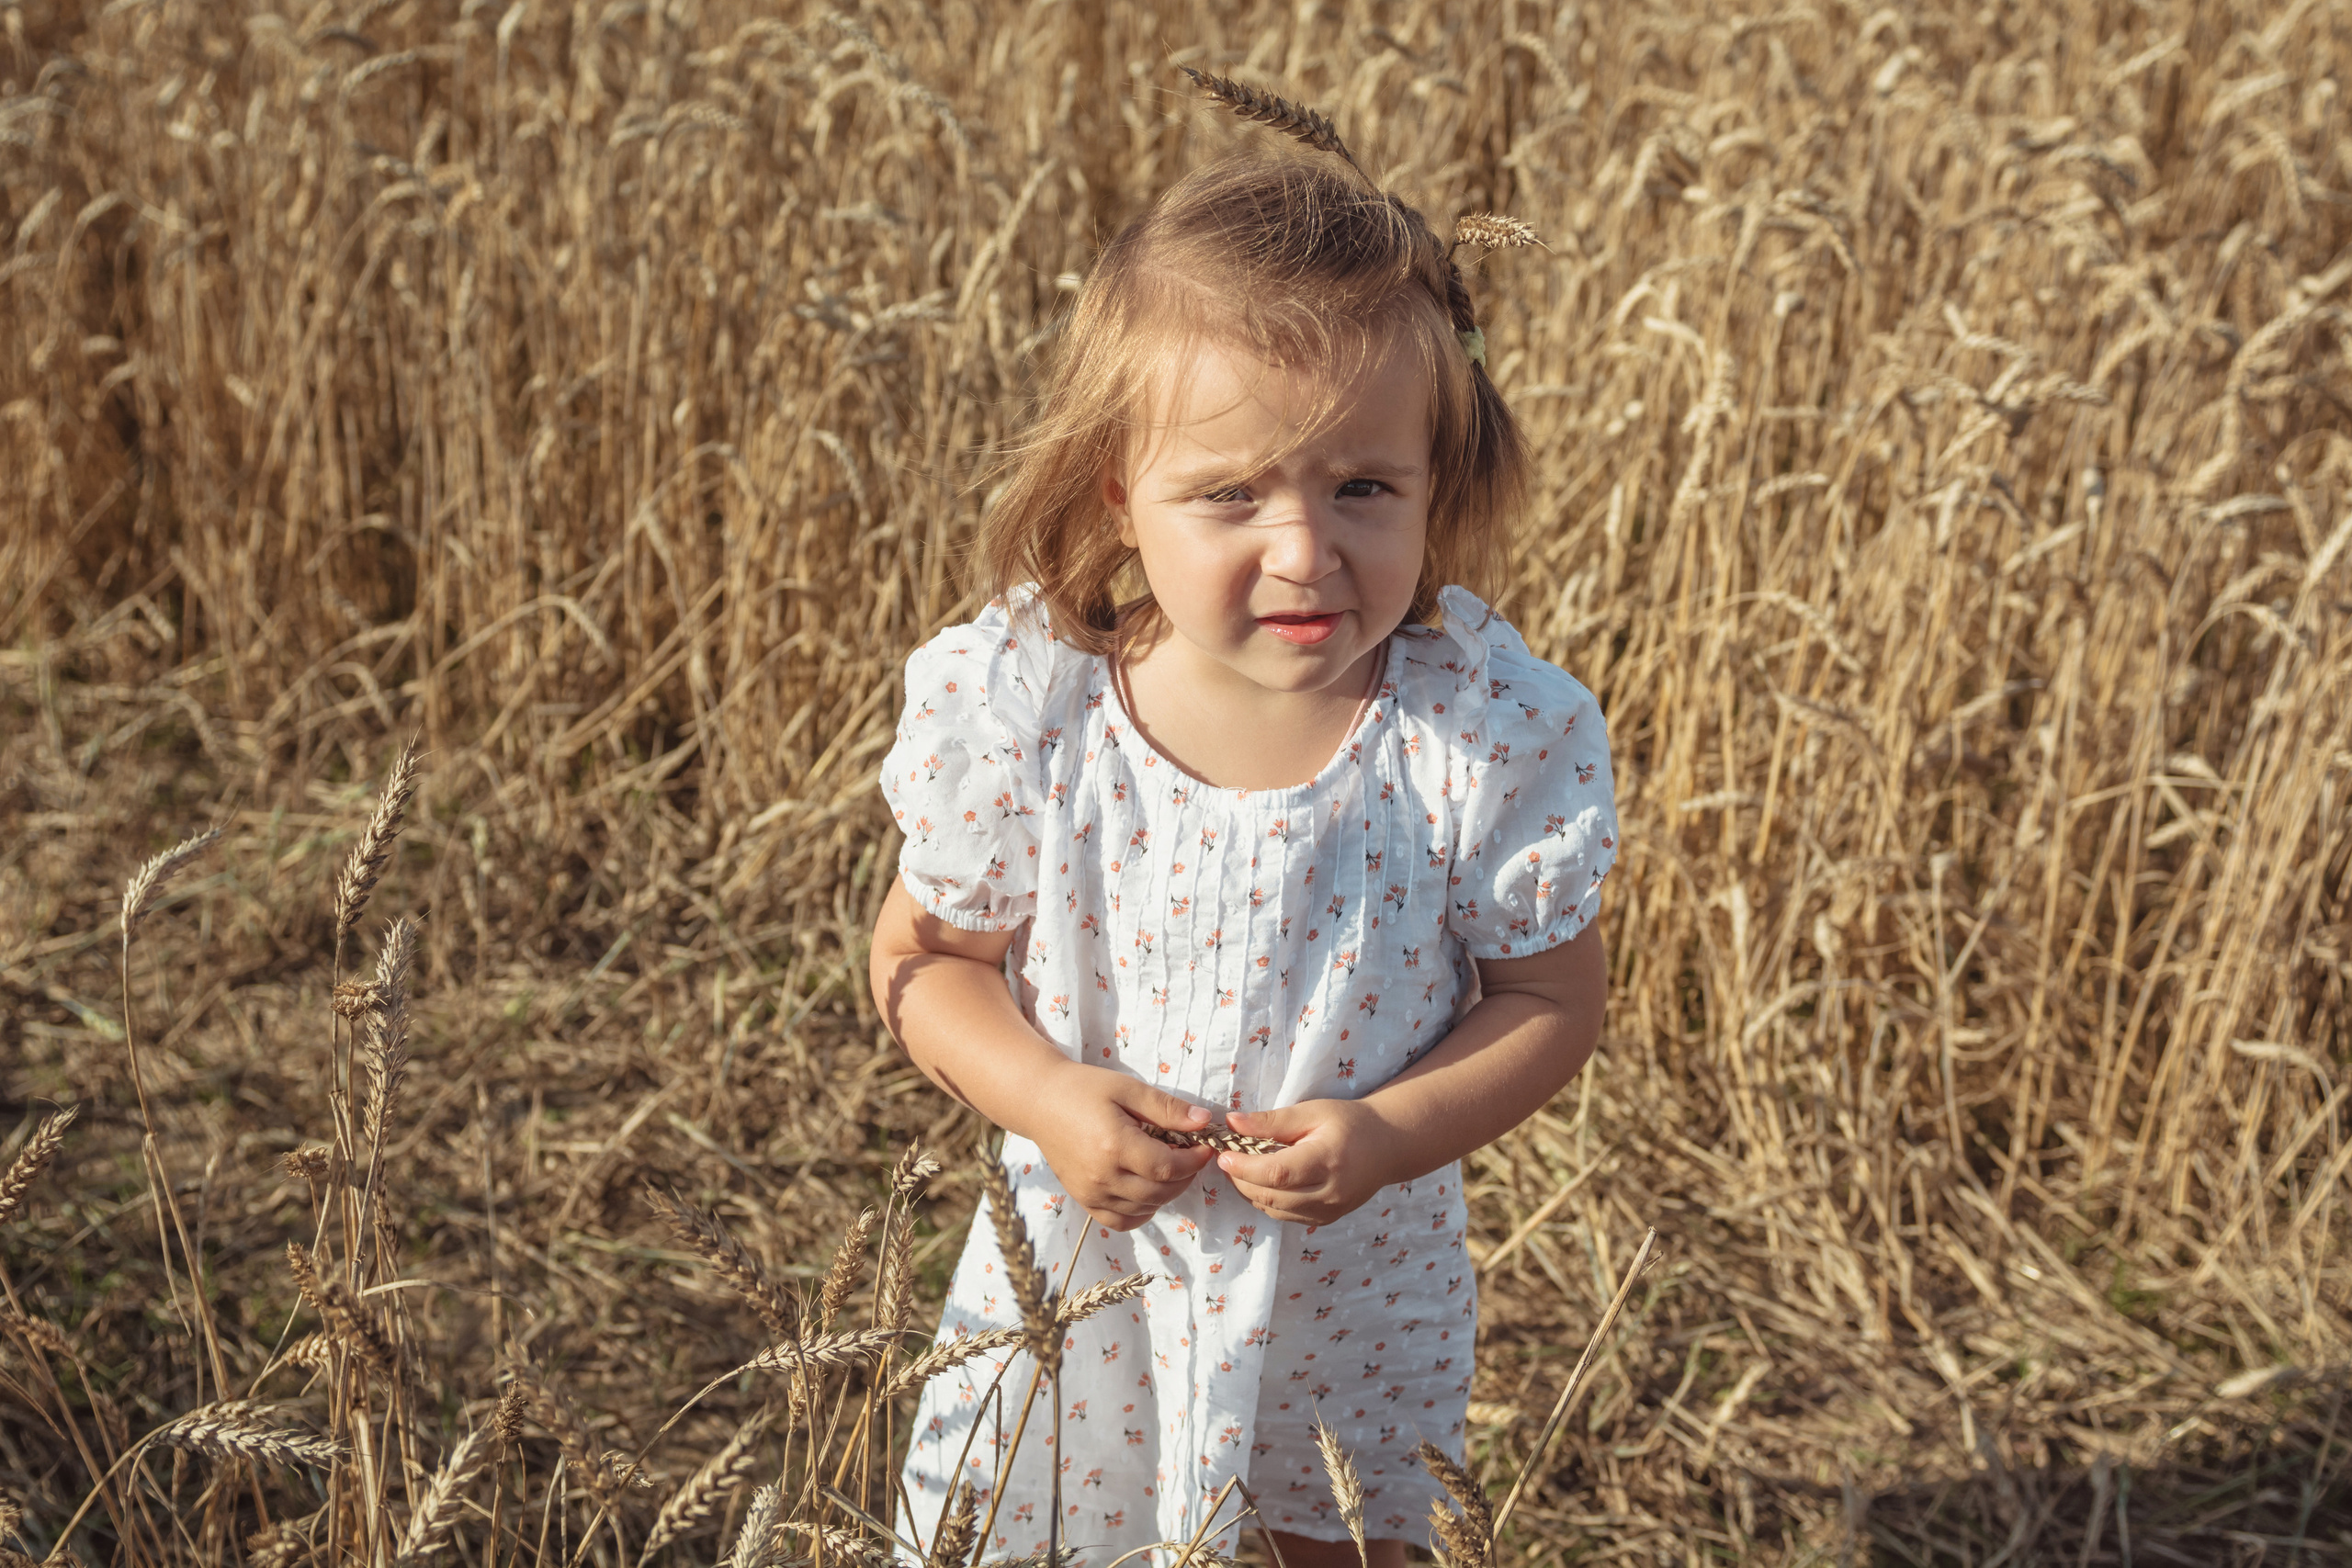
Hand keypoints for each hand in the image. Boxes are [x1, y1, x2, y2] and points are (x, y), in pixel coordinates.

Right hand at [1020, 1062, 1215, 1231]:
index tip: (1205, 1147)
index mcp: (1115, 1146)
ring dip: (1167, 1193)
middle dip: (1186, 1176)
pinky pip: (1120, 1221)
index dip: (1194, 1161)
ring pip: (1145, 1208)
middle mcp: (1102, 1176)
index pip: (1168, 1168)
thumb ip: (1167, 1108)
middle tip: (1191, 1155)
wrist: (1039, 1102)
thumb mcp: (1128, 1089)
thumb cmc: (1084, 1089)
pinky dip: (1142, 1212)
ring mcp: (1091, 1193)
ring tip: (1169, 1167)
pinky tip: (1148, 1190)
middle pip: (1160, 1192)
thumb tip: (1204, 1122)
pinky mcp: (1083, 1200)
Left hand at [1216, 1100, 1396, 1226]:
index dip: (1243, 1168)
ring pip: (1274, 1211)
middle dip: (1241, 1180)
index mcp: (1327, 1161)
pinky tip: (1263, 1182)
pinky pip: (1285, 1216)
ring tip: (1241, 1169)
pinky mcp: (1325, 1220)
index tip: (1223, 1154)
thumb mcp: (1312, 1112)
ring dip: (1250, 1192)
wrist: (1387, 1146)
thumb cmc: (1349, 1122)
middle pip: (1271, 1196)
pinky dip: (1267, 1201)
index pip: (1276, 1174)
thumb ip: (1271, 1120)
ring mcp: (1328, 1212)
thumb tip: (1232, 1123)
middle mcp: (1329, 1193)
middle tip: (1226, 1159)